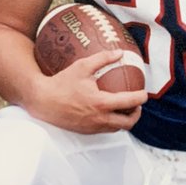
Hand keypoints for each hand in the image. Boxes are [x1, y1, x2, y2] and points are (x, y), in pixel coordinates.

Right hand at [26, 50, 147, 133]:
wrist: (42, 101)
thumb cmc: (61, 83)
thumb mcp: (82, 66)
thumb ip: (103, 59)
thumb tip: (119, 52)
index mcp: (101, 103)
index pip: (129, 102)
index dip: (141, 98)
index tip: (144, 93)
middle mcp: (99, 119)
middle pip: (128, 123)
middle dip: (136, 114)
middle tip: (136, 105)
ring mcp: (92, 127)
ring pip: (117, 128)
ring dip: (124, 120)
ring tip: (124, 108)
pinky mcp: (85, 131)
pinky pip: (105, 129)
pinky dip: (111, 122)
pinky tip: (108, 112)